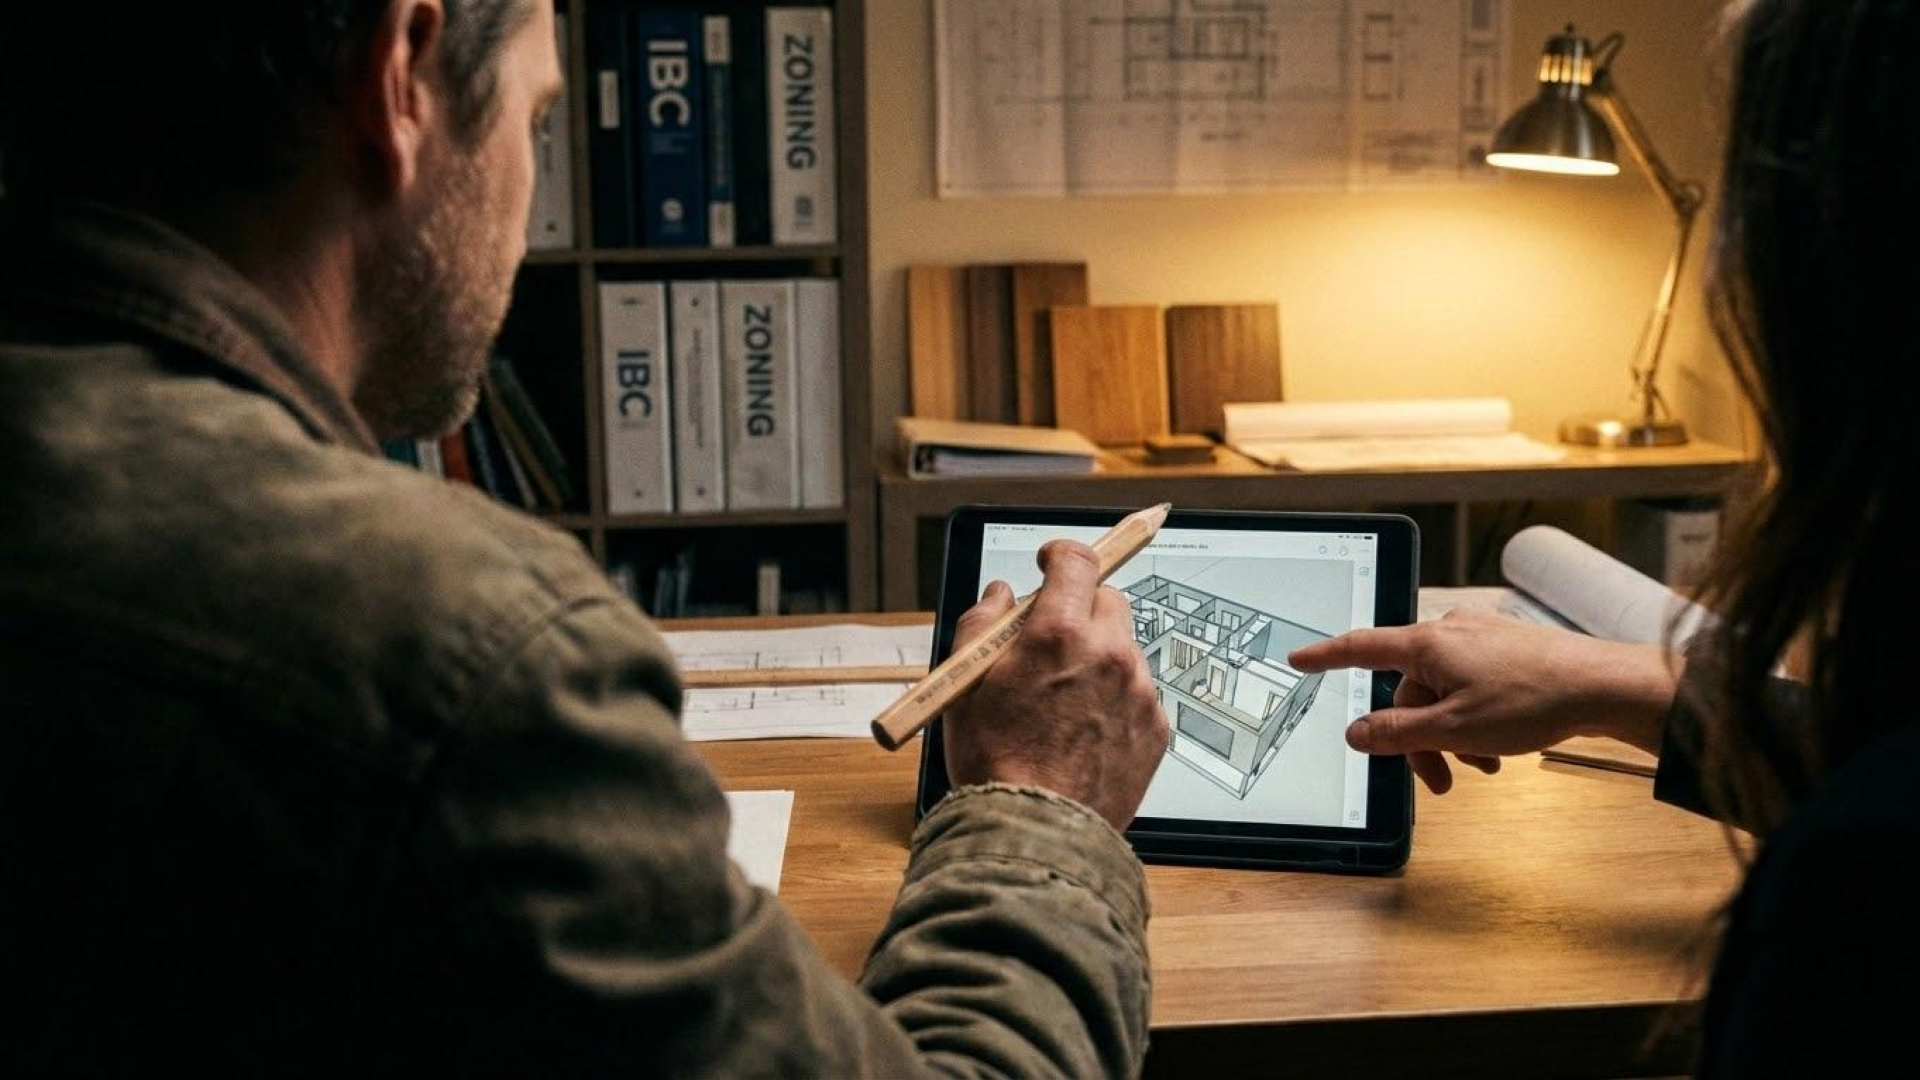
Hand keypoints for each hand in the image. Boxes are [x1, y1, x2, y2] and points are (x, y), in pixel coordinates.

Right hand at [943, 540, 1169, 830]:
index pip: (1077, 561)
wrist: (1037, 832)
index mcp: (1059, 633)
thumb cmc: (996, 762)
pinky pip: (1137, 693)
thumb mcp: (965, 685)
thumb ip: (982, 624)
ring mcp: (1138, 691)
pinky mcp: (1155, 727)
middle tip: (1054, 638)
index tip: (1050, 562)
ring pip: (1124, 649)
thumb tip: (1000, 596)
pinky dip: (1114, 700)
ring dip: (1098, 658)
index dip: (1061, 555)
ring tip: (1062, 703)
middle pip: (1109, 599)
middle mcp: (1108, 654)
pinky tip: (1083, 731)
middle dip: (1082, 609)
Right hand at [1287, 607, 1678, 794]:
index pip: (1362, 648)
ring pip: (1442, 694)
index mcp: (1429, 643)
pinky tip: (1497, 749)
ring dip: (1451, 735)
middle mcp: (1450, 632)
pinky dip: (1474, 721)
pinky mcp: (1505, 651)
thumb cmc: (1536, 698)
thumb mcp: (1454, 728)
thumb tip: (1358, 733)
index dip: (1326, 658)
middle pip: (1409, 690)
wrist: (1605, 687)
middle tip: (1438, 779)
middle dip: (1419, 737)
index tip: (1301, 660)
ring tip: (1481, 764)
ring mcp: (1480, 639)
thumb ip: (1397, 733)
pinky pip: (1469, 689)